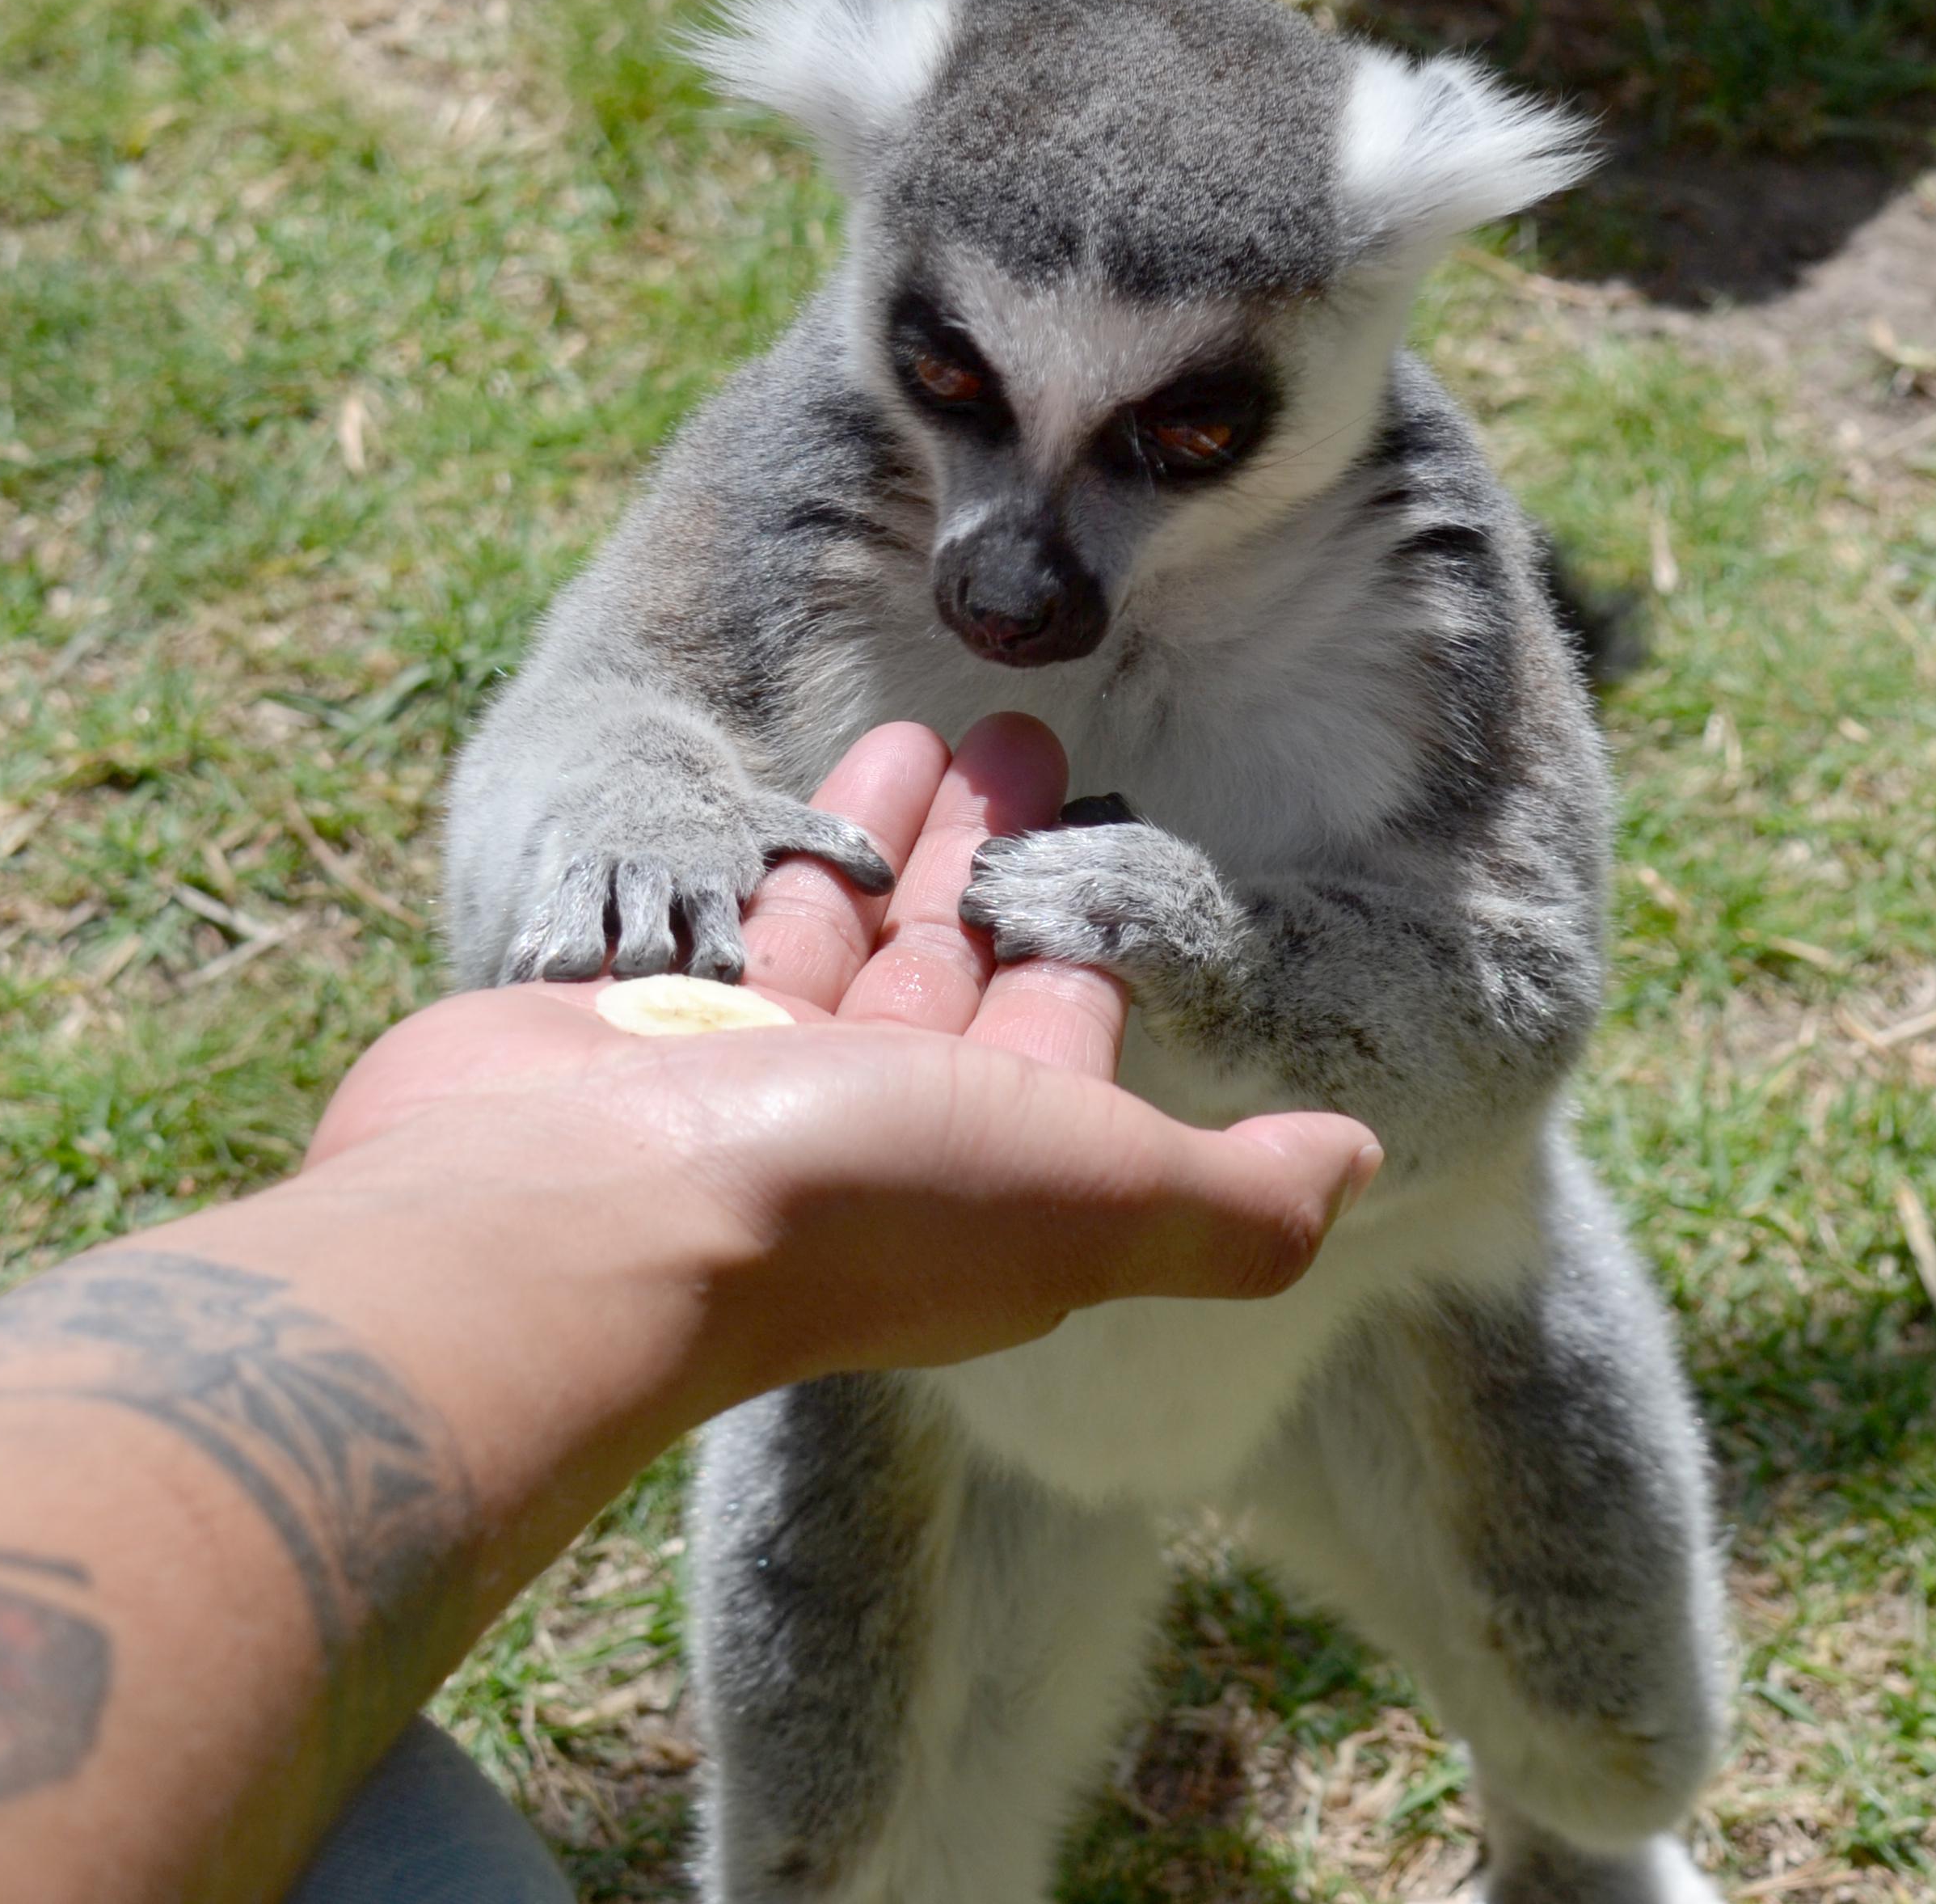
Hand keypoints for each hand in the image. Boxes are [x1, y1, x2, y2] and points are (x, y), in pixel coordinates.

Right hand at [308, 716, 1380, 1384]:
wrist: (571, 1219)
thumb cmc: (847, 1197)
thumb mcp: (1099, 1192)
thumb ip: (1234, 1194)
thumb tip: (1364, 1167)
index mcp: (1006, 1183)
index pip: (1075, 1037)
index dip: (1105, 932)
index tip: (1133, 825)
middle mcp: (889, 1143)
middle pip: (968, 972)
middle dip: (1012, 856)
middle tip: (1038, 728)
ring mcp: (765, 1092)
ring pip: (863, 937)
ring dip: (916, 833)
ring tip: (950, 717)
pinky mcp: (661, 1036)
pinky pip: (759, 924)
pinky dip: (808, 847)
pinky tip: (844, 776)